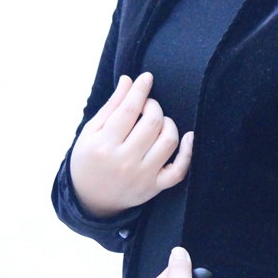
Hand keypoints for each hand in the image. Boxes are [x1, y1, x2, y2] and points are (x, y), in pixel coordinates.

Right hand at [69, 72, 192, 218]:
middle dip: (153, 106)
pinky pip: (179, 170)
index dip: (140, 90)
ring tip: (158, 122)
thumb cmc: (89, 159)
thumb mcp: (91, 131)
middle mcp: (124, 162)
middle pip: (152, 122)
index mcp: (104, 145)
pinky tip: (188, 137)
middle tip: (147, 106)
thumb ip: (112, 106)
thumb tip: (129, 80)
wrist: (90, 199)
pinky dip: (188, 152)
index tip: (146, 78)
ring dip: (168, 124)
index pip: (129, 109)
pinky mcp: (154, 188)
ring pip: (169, 141)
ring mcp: (142, 176)